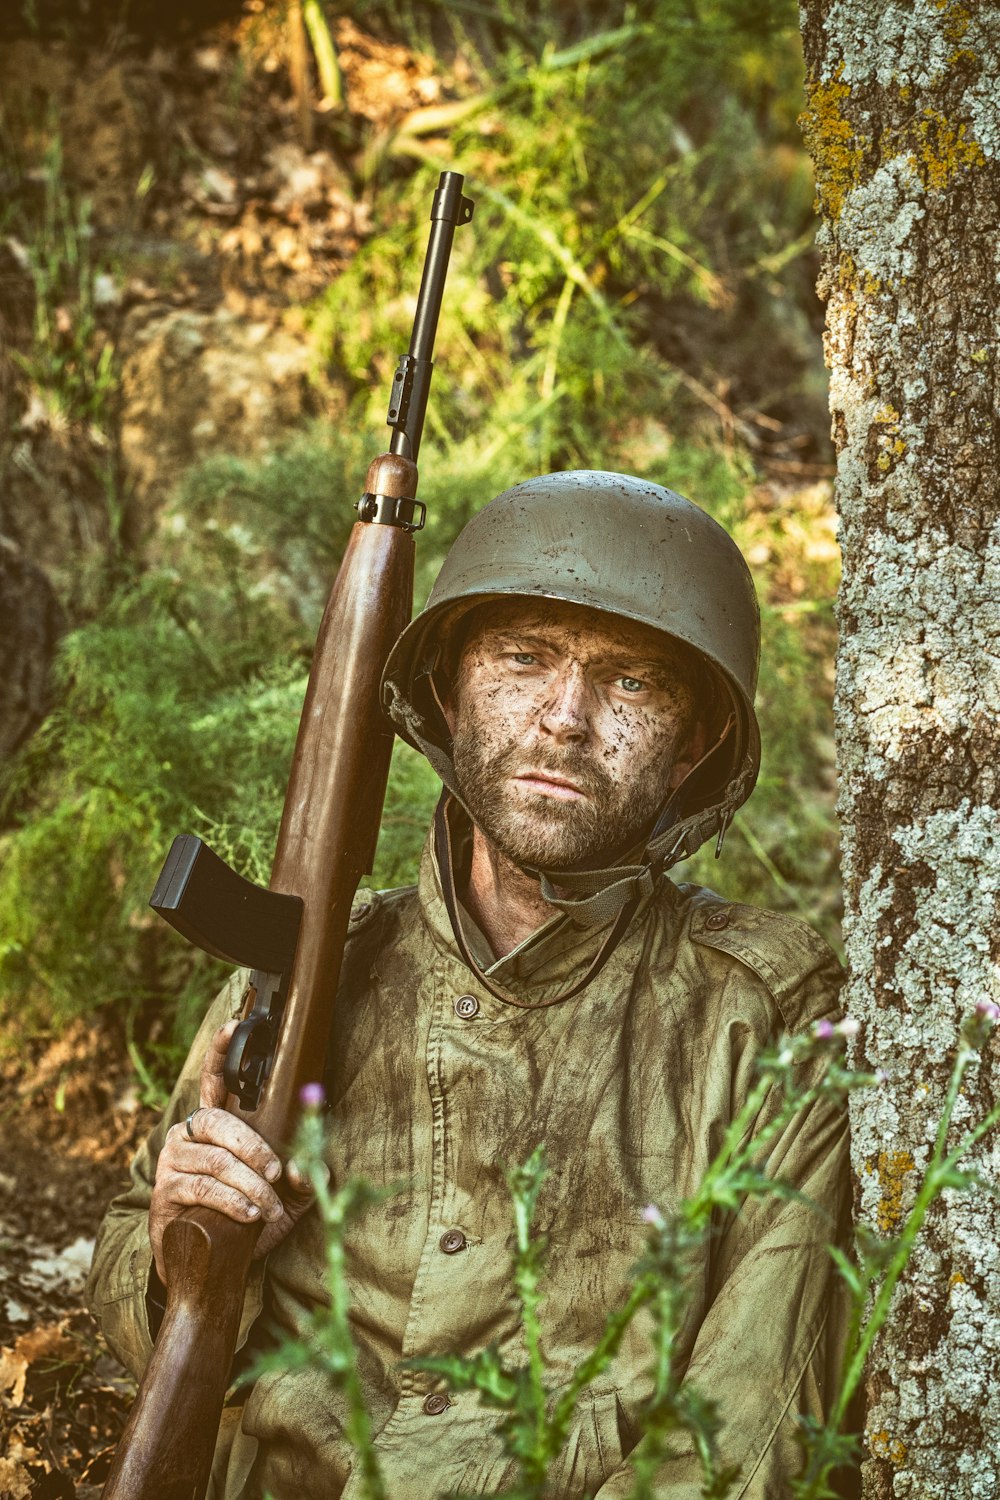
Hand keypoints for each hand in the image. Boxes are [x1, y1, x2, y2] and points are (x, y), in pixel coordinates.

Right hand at [149, 1018, 314, 1284]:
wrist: (209, 1268)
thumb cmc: (248, 1220)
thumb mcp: (286, 1198)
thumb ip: (303, 1179)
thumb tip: (306, 1168)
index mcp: (218, 1125)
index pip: (215, 1079)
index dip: (221, 1051)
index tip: (234, 1024)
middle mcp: (190, 1133)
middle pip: (220, 1121)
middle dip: (253, 1145)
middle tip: (276, 1172)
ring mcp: (173, 1160)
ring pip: (215, 1160)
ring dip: (248, 1185)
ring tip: (268, 1208)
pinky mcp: (164, 1192)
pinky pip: (201, 1187)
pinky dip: (231, 1201)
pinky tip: (249, 1216)